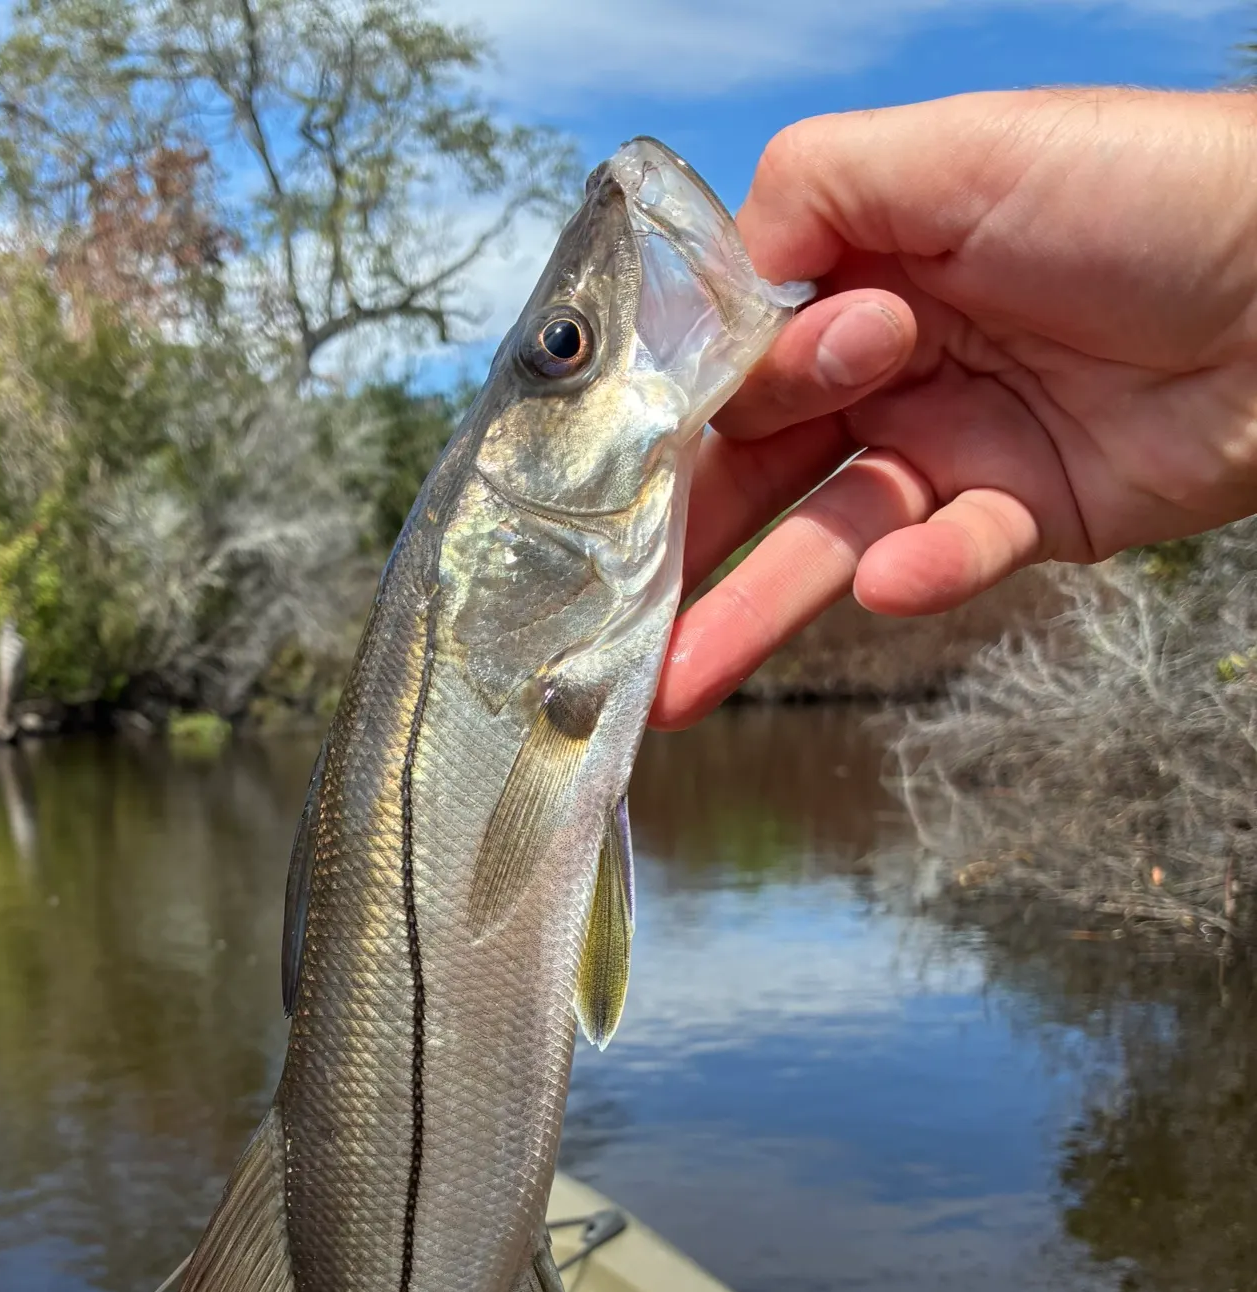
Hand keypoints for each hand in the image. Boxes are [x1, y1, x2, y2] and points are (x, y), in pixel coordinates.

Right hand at [652, 87, 1256, 727]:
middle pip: (758, 467)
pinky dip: (920, 574)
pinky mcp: (1018, 515)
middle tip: (602, 620)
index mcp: (859, 275)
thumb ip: (817, 191)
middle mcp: (890, 367)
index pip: (735, 362)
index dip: (688, 411)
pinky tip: (904, 573)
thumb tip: (715, 283)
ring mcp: (950, 446)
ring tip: (668, 686)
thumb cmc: (1143, 191)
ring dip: (749, 611)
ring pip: (824, 538)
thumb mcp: (960, 151)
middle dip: (680, 542)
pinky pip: (945, 557)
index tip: (634, 461)